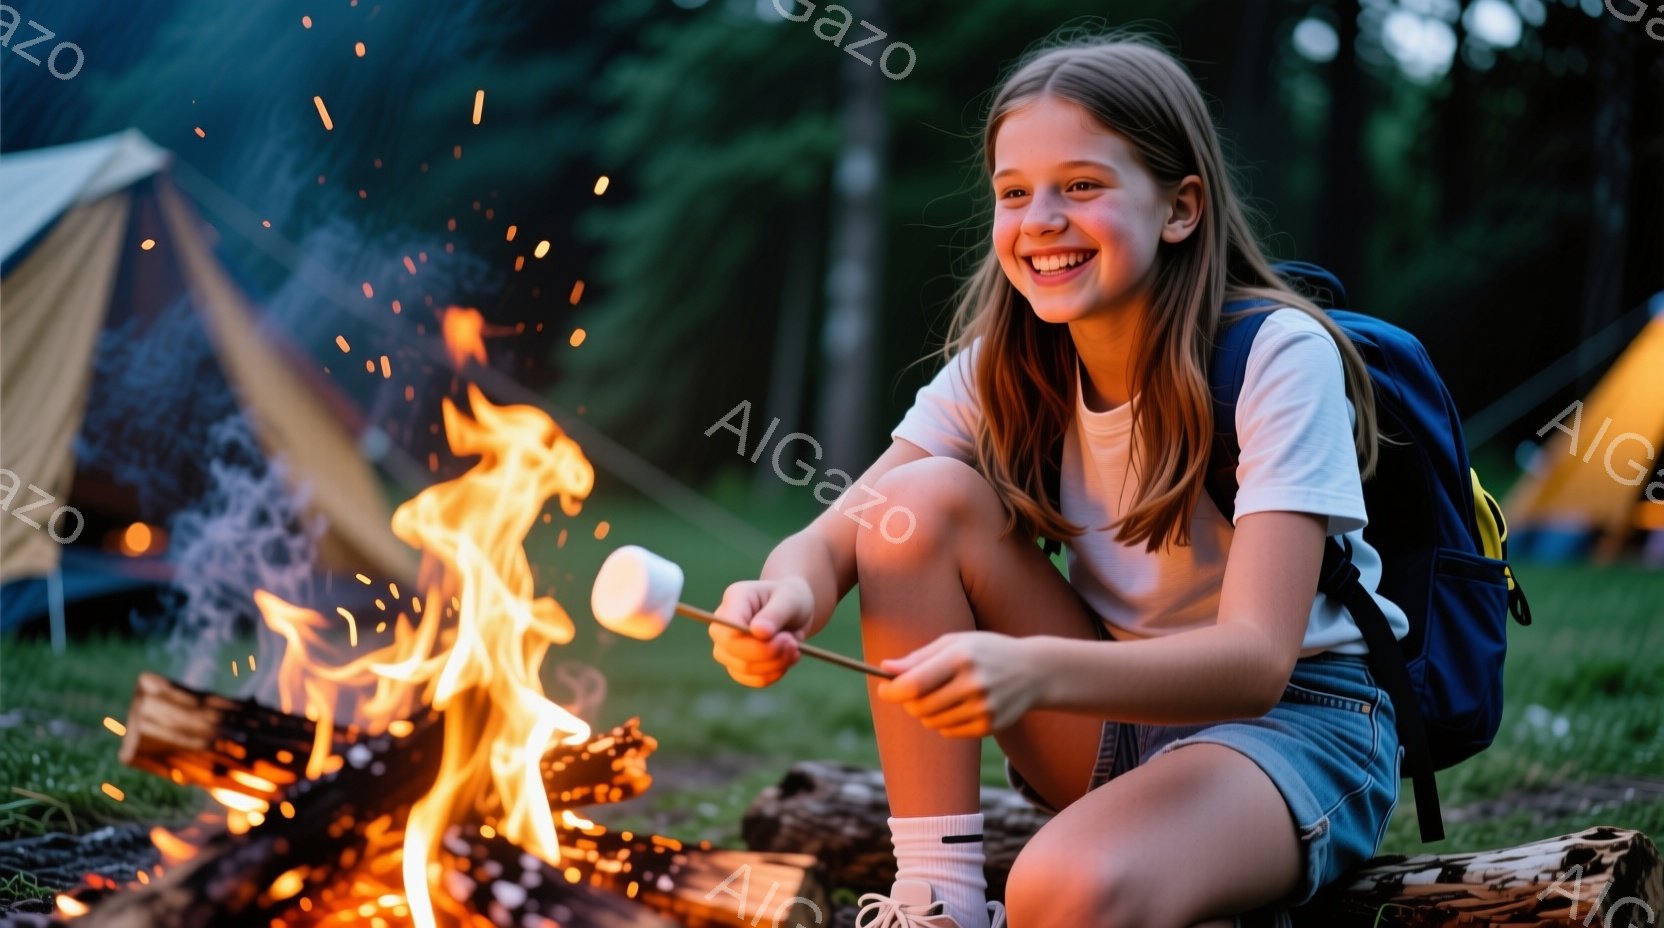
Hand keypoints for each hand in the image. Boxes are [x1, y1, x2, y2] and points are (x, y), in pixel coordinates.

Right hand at [708, 578, 815, 687]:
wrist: (793, 610)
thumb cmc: (790, 598)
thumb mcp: (789, 598)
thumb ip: (774, 614)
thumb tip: (759, 633)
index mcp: (733, 600)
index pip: (729, 631)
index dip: (755, 644)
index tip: (786, 639)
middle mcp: (722, 625)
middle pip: (733, 652)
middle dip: (769, 654)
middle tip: (794, 644)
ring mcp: (725, 648)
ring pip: (744, 669)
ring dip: (776, 664)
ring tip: (795, 647)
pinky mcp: (736, 665)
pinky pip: (753, 680)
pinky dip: (775, 673)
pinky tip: (787, 658)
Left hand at [876, 632, 1042, 737]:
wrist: (1034, 671)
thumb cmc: (986, 651)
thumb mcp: (954, 642)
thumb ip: (918, 657)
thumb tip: (885, 668)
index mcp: (961, 657)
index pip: (914, 684)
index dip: (892, 691)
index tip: (884, 690)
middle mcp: (974, 684)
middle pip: (919, 706)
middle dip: (908, 701)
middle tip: (912, 691)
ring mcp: (983, 708)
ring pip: (932, 722)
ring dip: (926, 712)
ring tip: (940, 695)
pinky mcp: (989, 726)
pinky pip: (949, 732)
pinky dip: (944, 722)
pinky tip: (958, 706)